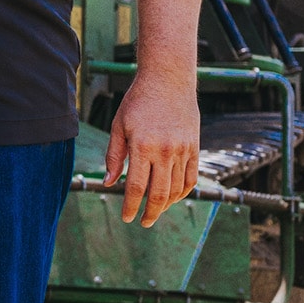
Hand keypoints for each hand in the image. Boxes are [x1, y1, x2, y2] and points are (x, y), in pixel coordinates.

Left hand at [105, 70, 199, 226]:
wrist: (168, 79)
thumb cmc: (138, 101)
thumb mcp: (119, 126)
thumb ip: (115, 156)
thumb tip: (109, 183)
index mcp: (143, 146)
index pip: (136, 187)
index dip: (130, 206)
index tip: (126, 217)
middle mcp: (165, 151)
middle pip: (159, 195)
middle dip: (150, 214)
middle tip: (143, 223)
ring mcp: (183, 150)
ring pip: (176, 189)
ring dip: (165, 205)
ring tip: (155, 211)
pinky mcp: (194, 147)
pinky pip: (191, 178)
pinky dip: (182, 192)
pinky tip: (172, 198)